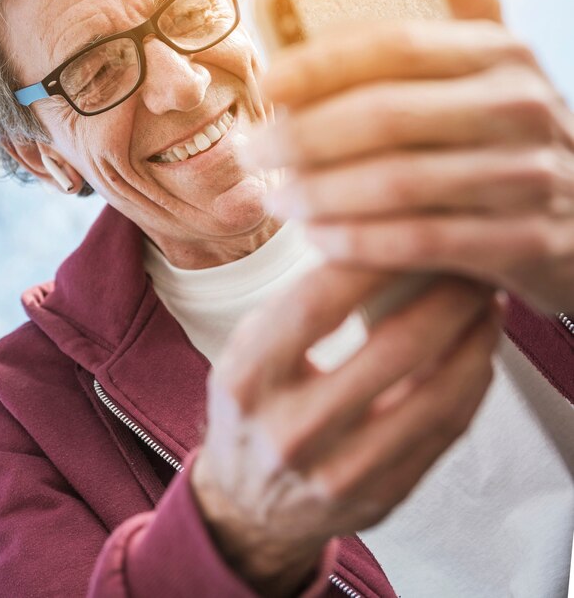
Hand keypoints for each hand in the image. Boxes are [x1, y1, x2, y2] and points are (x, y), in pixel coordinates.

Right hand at [192, 266, 501, 596]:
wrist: (249, 504)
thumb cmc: (251, 412)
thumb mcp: (243, 352)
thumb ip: (294, 307)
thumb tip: (368, 249)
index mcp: (246, 381)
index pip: (317, 304)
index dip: (371, 258)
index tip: (405, 222)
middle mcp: (290, 430)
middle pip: (393, 346)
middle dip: (446, 293)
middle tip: (468, 260)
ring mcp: (339, 471)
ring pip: (435, 393)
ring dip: (474, 336)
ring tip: (484, 301)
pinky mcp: (380, 496)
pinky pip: (446, 430)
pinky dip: (472, 380)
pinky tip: (478, 350)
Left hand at [246, 0, 573, 314]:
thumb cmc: (504, 140)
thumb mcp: (487, 77)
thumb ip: (455, 26)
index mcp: (497, 54)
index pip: (392, 45)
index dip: (317, 64)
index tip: (263, 85)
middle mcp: (516, 106)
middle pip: (384, 117)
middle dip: (300, 138)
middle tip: (252, 154)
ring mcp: (525, 177)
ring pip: (396, 183)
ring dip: (320, 195)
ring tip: (276, 202)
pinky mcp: (522, 243)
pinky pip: (420, 242)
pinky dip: (358, 243)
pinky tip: (319, 241)